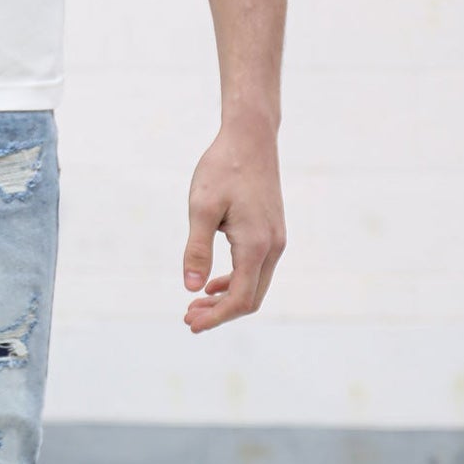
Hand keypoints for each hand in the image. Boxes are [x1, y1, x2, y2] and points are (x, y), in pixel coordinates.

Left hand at [181, 123, 285, 331]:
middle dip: (220, 313)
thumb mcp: (200, 208)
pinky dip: (236, 282)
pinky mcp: (272, 232)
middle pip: (251, 298)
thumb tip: (191, 288)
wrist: (250, 138)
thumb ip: (196, 250)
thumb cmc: (222, 169)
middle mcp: (272, 246)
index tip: (190, 325)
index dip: (216, 317)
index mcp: (255, 245)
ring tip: (196, 305)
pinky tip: (212, 283)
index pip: (240, 298)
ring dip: (227, 299)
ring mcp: (276, 239)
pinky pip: (257, 269)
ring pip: (255, 285)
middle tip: (188, 318)